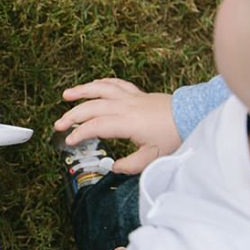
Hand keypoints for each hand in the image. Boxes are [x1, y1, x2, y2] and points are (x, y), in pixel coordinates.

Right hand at [55, 78, 181, 174]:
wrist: (191, 115)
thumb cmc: (174, 136)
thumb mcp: (152, 158)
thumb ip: (130, 165)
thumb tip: (114, 167)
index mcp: (127, 122)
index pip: (96, 125)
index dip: (80, 133)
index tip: (69, 141)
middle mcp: (126, 106)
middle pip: (93, 107)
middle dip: (73, 115)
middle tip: (58, 124)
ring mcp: (131, 97)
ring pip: (101, 89)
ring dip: (82, 91)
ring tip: (66, 95)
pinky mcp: (138, 94)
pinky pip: (116, 84)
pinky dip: (102, 83)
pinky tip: (93, 85)